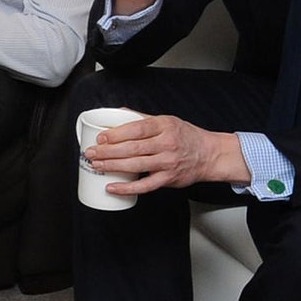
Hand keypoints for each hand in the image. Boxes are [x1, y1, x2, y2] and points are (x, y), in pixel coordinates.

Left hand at [83, 113, 249, 194]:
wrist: (210, 154)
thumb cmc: (186, 137)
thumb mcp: (167, 121)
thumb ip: (143, 119)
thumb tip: (118, 112)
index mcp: (164, 126)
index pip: (136, 128)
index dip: (116, 134)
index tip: (100, 138)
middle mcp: (167, 143)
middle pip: (132, 147)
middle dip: (108, 151)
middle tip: (91, 153)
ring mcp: (168, 162)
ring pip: (136, 165)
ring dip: (113, 166)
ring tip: (96, 165)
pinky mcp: (168, 178)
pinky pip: (145, 185)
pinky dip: (127, 188)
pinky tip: (112, 187)